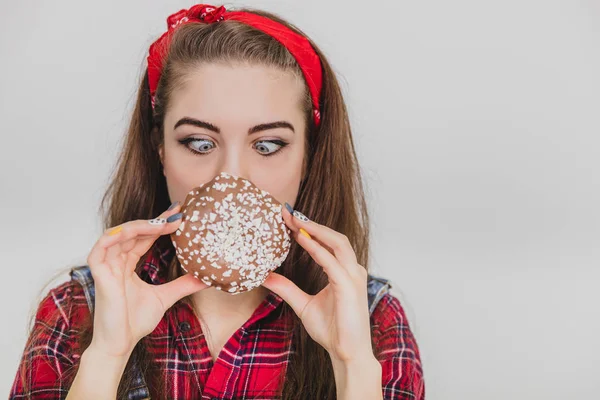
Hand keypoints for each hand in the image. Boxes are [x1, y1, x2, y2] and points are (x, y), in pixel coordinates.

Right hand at [86, 203, 207, 357]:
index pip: (144, 237)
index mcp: (127, 264)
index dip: (160, 224)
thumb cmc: (135, 321)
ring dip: (140, 226)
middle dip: (155, 220)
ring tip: (163, 223)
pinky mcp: (98, 274)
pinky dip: (113, 237)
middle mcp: (116, 261)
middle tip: (178, 213)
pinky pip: (100, 248)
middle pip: (134, 231)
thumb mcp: (166, 297)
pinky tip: (131, 231)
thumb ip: (184, 285)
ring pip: (119, 234)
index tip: (179, 213)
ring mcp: (106, 266)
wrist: (120, 343)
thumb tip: (207, 278)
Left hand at [261, 204, 373, 363]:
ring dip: (315, 229)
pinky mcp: (349, 287)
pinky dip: (316, 248)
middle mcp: (352, 270)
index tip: (287, 218)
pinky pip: (331, 262)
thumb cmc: (332, 330)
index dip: (308, 229)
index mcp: (344, 272)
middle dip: (310, 223)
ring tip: (294, 220)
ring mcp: (353, 277)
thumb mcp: (302, 305)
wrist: (346, 353)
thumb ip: (286, 288)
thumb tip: (265, 276)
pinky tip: (300, 240)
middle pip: (333, 236)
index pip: (327, 242)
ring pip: (337, 242)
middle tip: (287, 212)